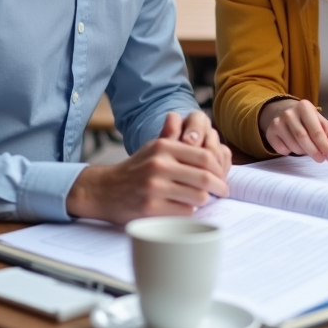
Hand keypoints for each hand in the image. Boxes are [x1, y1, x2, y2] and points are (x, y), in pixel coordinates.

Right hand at [66, 113, 228, 222]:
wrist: (104, 190)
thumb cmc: (136, 169)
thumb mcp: (152, 147)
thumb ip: (170, 133)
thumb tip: (179, 115)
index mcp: (163, 147)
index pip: (204, 157)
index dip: (219, 168)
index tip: (222, 176)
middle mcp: (159, 165)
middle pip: (204, 178)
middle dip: (219, 187)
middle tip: (223, 191)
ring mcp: (154, 187)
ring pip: (197, 197)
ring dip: (205, 200)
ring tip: (204, 199)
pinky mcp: (150, 208)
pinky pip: (184, 212)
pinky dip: (189, 211)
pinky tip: (185, 208)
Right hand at [259, 99, 327, 161]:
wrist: (287, 115)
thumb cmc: (310, 122)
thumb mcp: (324, 125)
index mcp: (305, 107)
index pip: (316, 130)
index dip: (325, 146)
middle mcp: (289, 112)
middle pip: (303, 138)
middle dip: (314, 152)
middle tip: (321, 159)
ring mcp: (277, 122)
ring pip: (293, 146)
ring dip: (303, 152)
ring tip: (308, 149)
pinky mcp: (270, 132)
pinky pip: (282, 150)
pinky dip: (290, 152)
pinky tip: (294, 146)